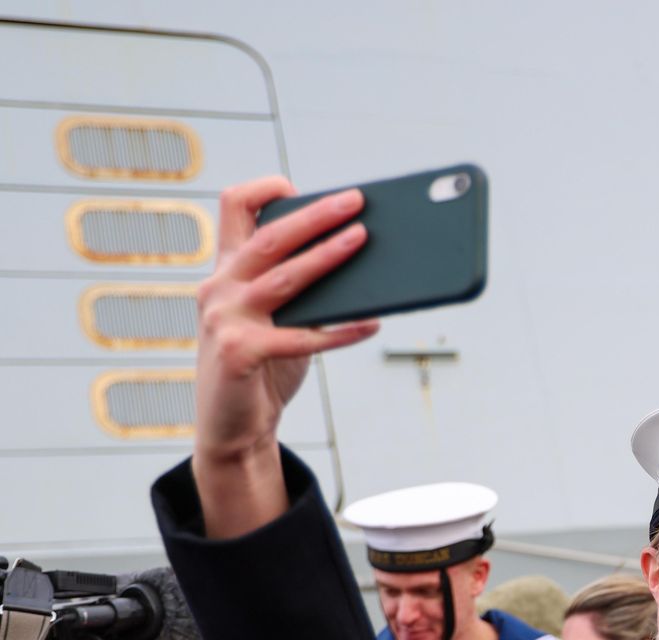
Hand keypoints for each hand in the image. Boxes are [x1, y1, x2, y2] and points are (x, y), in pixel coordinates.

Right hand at [192, 176, 378, 537]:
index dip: (264, 189)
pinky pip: (300, 337)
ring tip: (363, 240)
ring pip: (284, 278)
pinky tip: (370, 324)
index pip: (233, 209)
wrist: (232, 428)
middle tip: (355, 202)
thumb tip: (358, 256)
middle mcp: (219, 288)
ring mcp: (224, 320)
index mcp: (226, 271)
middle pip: (269, 237)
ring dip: (327, 257)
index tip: (298, 185)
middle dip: (315, 215)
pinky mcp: (239, 354)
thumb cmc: (262, 366)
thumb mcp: (275, 318)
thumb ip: (299, 288)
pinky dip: (339, 331)